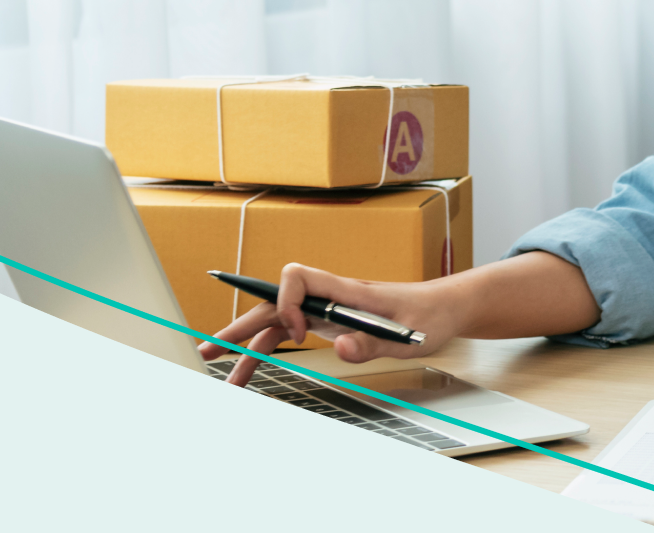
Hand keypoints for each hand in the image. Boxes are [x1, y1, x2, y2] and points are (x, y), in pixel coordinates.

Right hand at [197, 262, 456, 386]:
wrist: (445, 309)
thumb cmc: (429, 316)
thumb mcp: (409, 335)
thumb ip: (373, 344)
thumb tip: (340, 348)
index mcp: (347, 290)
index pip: (298, 277)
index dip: (288, 303)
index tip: (300, 333)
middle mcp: (330, 296)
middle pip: (274, 303)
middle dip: (239, 326)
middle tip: (208, 351)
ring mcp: (326, 309)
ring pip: (276, 323)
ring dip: (248, 347)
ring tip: (226, 376)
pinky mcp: (329, 323)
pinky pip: (289, 334)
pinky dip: (268, 351)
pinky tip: (253, 369)